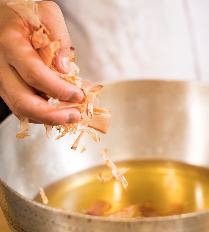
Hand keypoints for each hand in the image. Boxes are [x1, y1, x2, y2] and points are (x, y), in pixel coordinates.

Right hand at [0, 1, 83, 124]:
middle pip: (22, 101)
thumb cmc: (27, 14)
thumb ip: (59, 39)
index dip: (59, 90)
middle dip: (51, 115)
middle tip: (74, 116)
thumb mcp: (48, 14)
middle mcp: (1, 66)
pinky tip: (56, 112)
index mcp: (10, 44)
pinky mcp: (6, 87)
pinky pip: (20, 107)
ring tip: (69, 117)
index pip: (35, 74)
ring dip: (46, 119)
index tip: (79, 96)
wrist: (5, 17)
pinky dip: (40, 115)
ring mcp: (1, 79)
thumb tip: (64, 69)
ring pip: (20, 109)